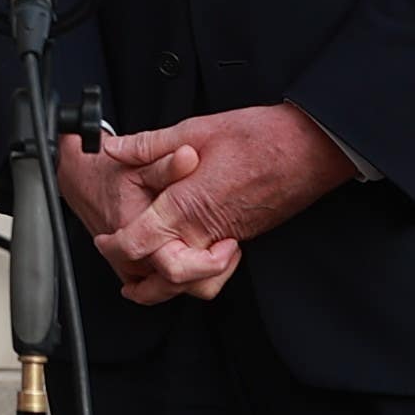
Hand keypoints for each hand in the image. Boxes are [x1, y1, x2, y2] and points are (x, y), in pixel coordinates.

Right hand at [57, 132, 232, 305]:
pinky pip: (163, 288)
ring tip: (219, 250)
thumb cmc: (110, 173)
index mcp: (135, 234)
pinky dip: (185, 279)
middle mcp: (130, 259)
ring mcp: (131, 270)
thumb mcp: (140, 162)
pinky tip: (199, 256)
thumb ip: (168, 162)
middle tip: (229, 245)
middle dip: (212, 270)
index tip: (229, 244)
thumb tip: (189, 156)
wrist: (83, 182)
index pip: (177, 269)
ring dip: (201, 276)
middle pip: (181, 286)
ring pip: (174, 291)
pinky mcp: (132, 273)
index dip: (210, 263)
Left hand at [88, 104, 361, 302]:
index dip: (113, 248)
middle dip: (137, 281)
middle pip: (162, 280)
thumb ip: (148, 145)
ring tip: (148, 270)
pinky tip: (187, 251)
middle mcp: (204, 231)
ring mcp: (226, 239)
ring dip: (168, 284)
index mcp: (185, 205)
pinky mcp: (243, 238)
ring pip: (191, 284)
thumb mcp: (194, 130)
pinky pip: (212, 271)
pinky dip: (195, 273)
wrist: (310, 149)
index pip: (137, 245)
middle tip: (122, 264)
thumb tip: (113, 148)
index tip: (104, 239)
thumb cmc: (259, 137)